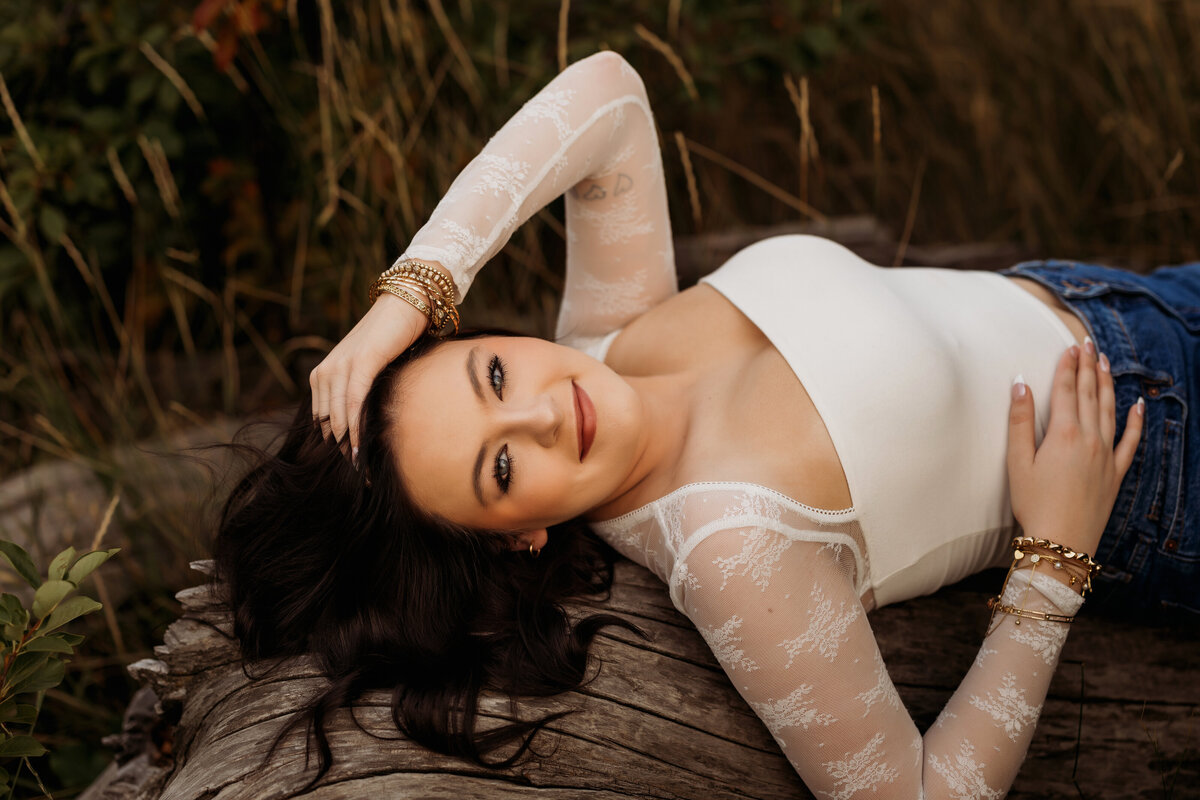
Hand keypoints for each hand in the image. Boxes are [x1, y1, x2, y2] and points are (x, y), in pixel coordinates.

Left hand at [309, 293, 426, 458]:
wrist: (406, 303)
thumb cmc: (393, 338)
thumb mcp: (369, 368)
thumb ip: (360, 391)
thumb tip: (367, 423)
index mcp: (322, 376)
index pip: (321, 420)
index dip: (334, 446)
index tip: (350, 466)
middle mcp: (325, 372)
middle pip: (326, 423)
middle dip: (340, 451)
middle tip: (357, 474)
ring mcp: (340, 366)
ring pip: (337, 416)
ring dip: (347, 445)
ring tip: (359, 467)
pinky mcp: (360, 363)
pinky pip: (353, 402)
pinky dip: (355, 426)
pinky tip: (359, 445)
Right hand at [1006, 339, 1143, 555]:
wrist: (1061, 540)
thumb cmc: (1033, 503)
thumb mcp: (1017, 462)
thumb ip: (1019, 421)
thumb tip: (1020, 385)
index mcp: (1062, 435)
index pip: (1066, 391)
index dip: (1067, 367)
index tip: (1069, 347)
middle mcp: (1089, 440)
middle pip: (1089, 395)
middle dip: (1088, 367)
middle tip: (1087, 344)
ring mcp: (1106, 455)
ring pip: (1109, 411)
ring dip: (1107, 384)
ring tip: (1105, 362)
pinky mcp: (1115, 472)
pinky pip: (1130, 441)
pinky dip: (1135, 422)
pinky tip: (1138, 406)